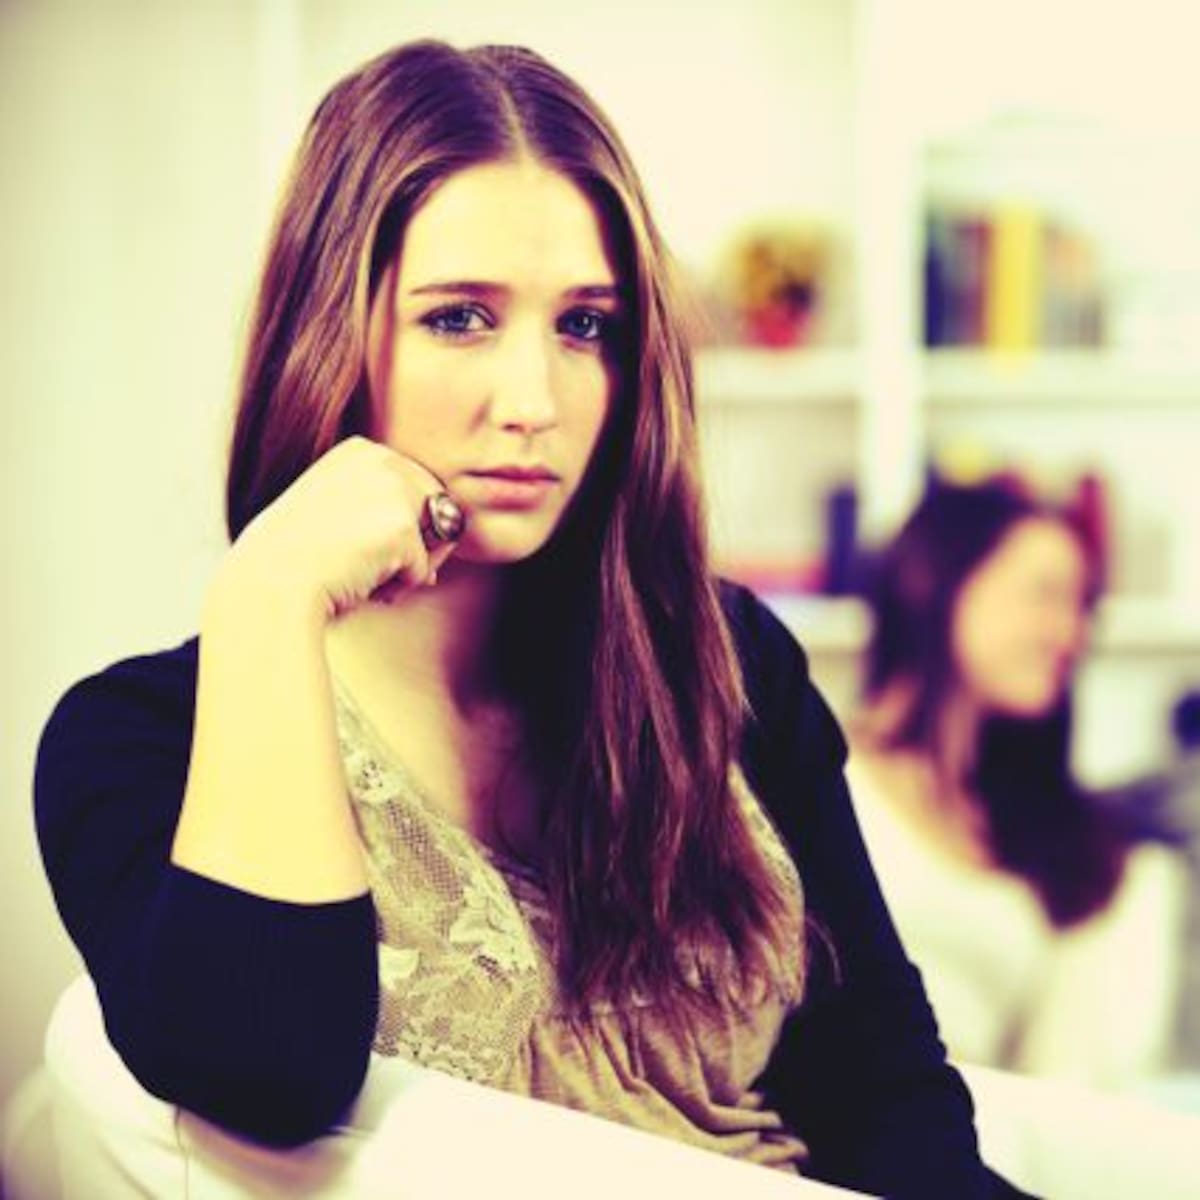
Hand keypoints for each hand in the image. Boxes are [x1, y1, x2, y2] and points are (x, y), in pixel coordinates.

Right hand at [223, 436, 461, 619]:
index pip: (418, 490)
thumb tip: (446, 535)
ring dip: (409, 567)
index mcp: (361, 450)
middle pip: (437, 510)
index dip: (400, 527)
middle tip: (369, 567)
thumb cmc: (294, 557)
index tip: (358, 544)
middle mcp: (381, 459)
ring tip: (365, 574)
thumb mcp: (333, 509)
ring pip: (437, 540)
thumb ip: (378, 506)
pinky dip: (399, 588)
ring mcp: (393, 490)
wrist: (269, 582)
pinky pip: (423, 571)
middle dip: (415, 546)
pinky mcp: (401, 527)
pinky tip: (362, 583)